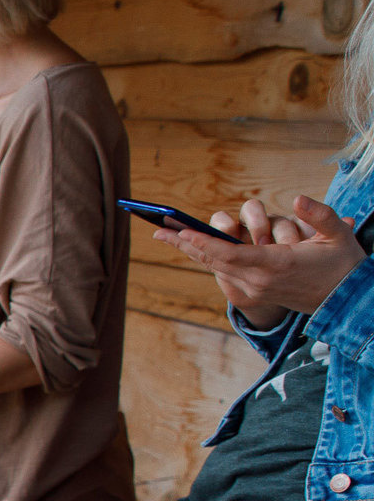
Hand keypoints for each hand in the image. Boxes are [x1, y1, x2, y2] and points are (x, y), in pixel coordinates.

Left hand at [153, 194, 364, 325]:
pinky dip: (205, 258)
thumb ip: (320, 215)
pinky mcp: (252, 293)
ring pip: (214, 267)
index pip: (233, 254)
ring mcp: (253, 289)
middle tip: (157, 229)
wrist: (344, 301)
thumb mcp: (338, 235)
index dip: (206, 243)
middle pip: (213, 261)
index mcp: (277, 266)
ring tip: (166, 235)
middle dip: (184, 244)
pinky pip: (222, 273)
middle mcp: (259, 281)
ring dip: (189, 251)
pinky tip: (190, 246)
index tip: (183, 232)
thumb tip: (297, 199)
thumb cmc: (342, 263)